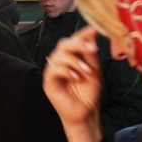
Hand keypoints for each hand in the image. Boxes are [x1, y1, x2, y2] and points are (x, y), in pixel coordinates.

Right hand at [43, 26, 103, 141]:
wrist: (86, 112)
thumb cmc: (89, 92)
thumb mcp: (93, 69)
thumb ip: (90, 53)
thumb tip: (92, 33)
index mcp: (72, 56)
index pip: (73, 40)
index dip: (82, 34)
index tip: (93, 30)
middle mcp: (61, 61)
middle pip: (63, 44)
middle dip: (77, 44)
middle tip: (91, 49)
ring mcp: (53, 71)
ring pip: (58, 56)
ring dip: (74, 61)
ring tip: (86, 71)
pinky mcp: (48, 82)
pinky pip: (52, 70)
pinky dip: (65, 71)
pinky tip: (75, 78)